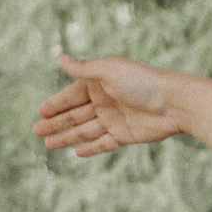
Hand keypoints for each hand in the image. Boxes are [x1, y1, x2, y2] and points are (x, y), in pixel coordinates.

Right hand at [32, 54, 184, 154]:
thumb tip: (61, 59)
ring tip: (49, 144)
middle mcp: (106, 101)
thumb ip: (84, 69)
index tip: (40, 113)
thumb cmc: (143, 82)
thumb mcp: (110, 71)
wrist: (174, 103)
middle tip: (37, 131)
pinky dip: (91, 148)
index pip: (72, 95)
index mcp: (100, 84)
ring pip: (85, 130)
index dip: (56, 104)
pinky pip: (104, 143)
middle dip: (56, 123)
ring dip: (67, 137)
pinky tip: (77, 152)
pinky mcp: (125, 135)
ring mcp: (115, 119)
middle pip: (76, 114)